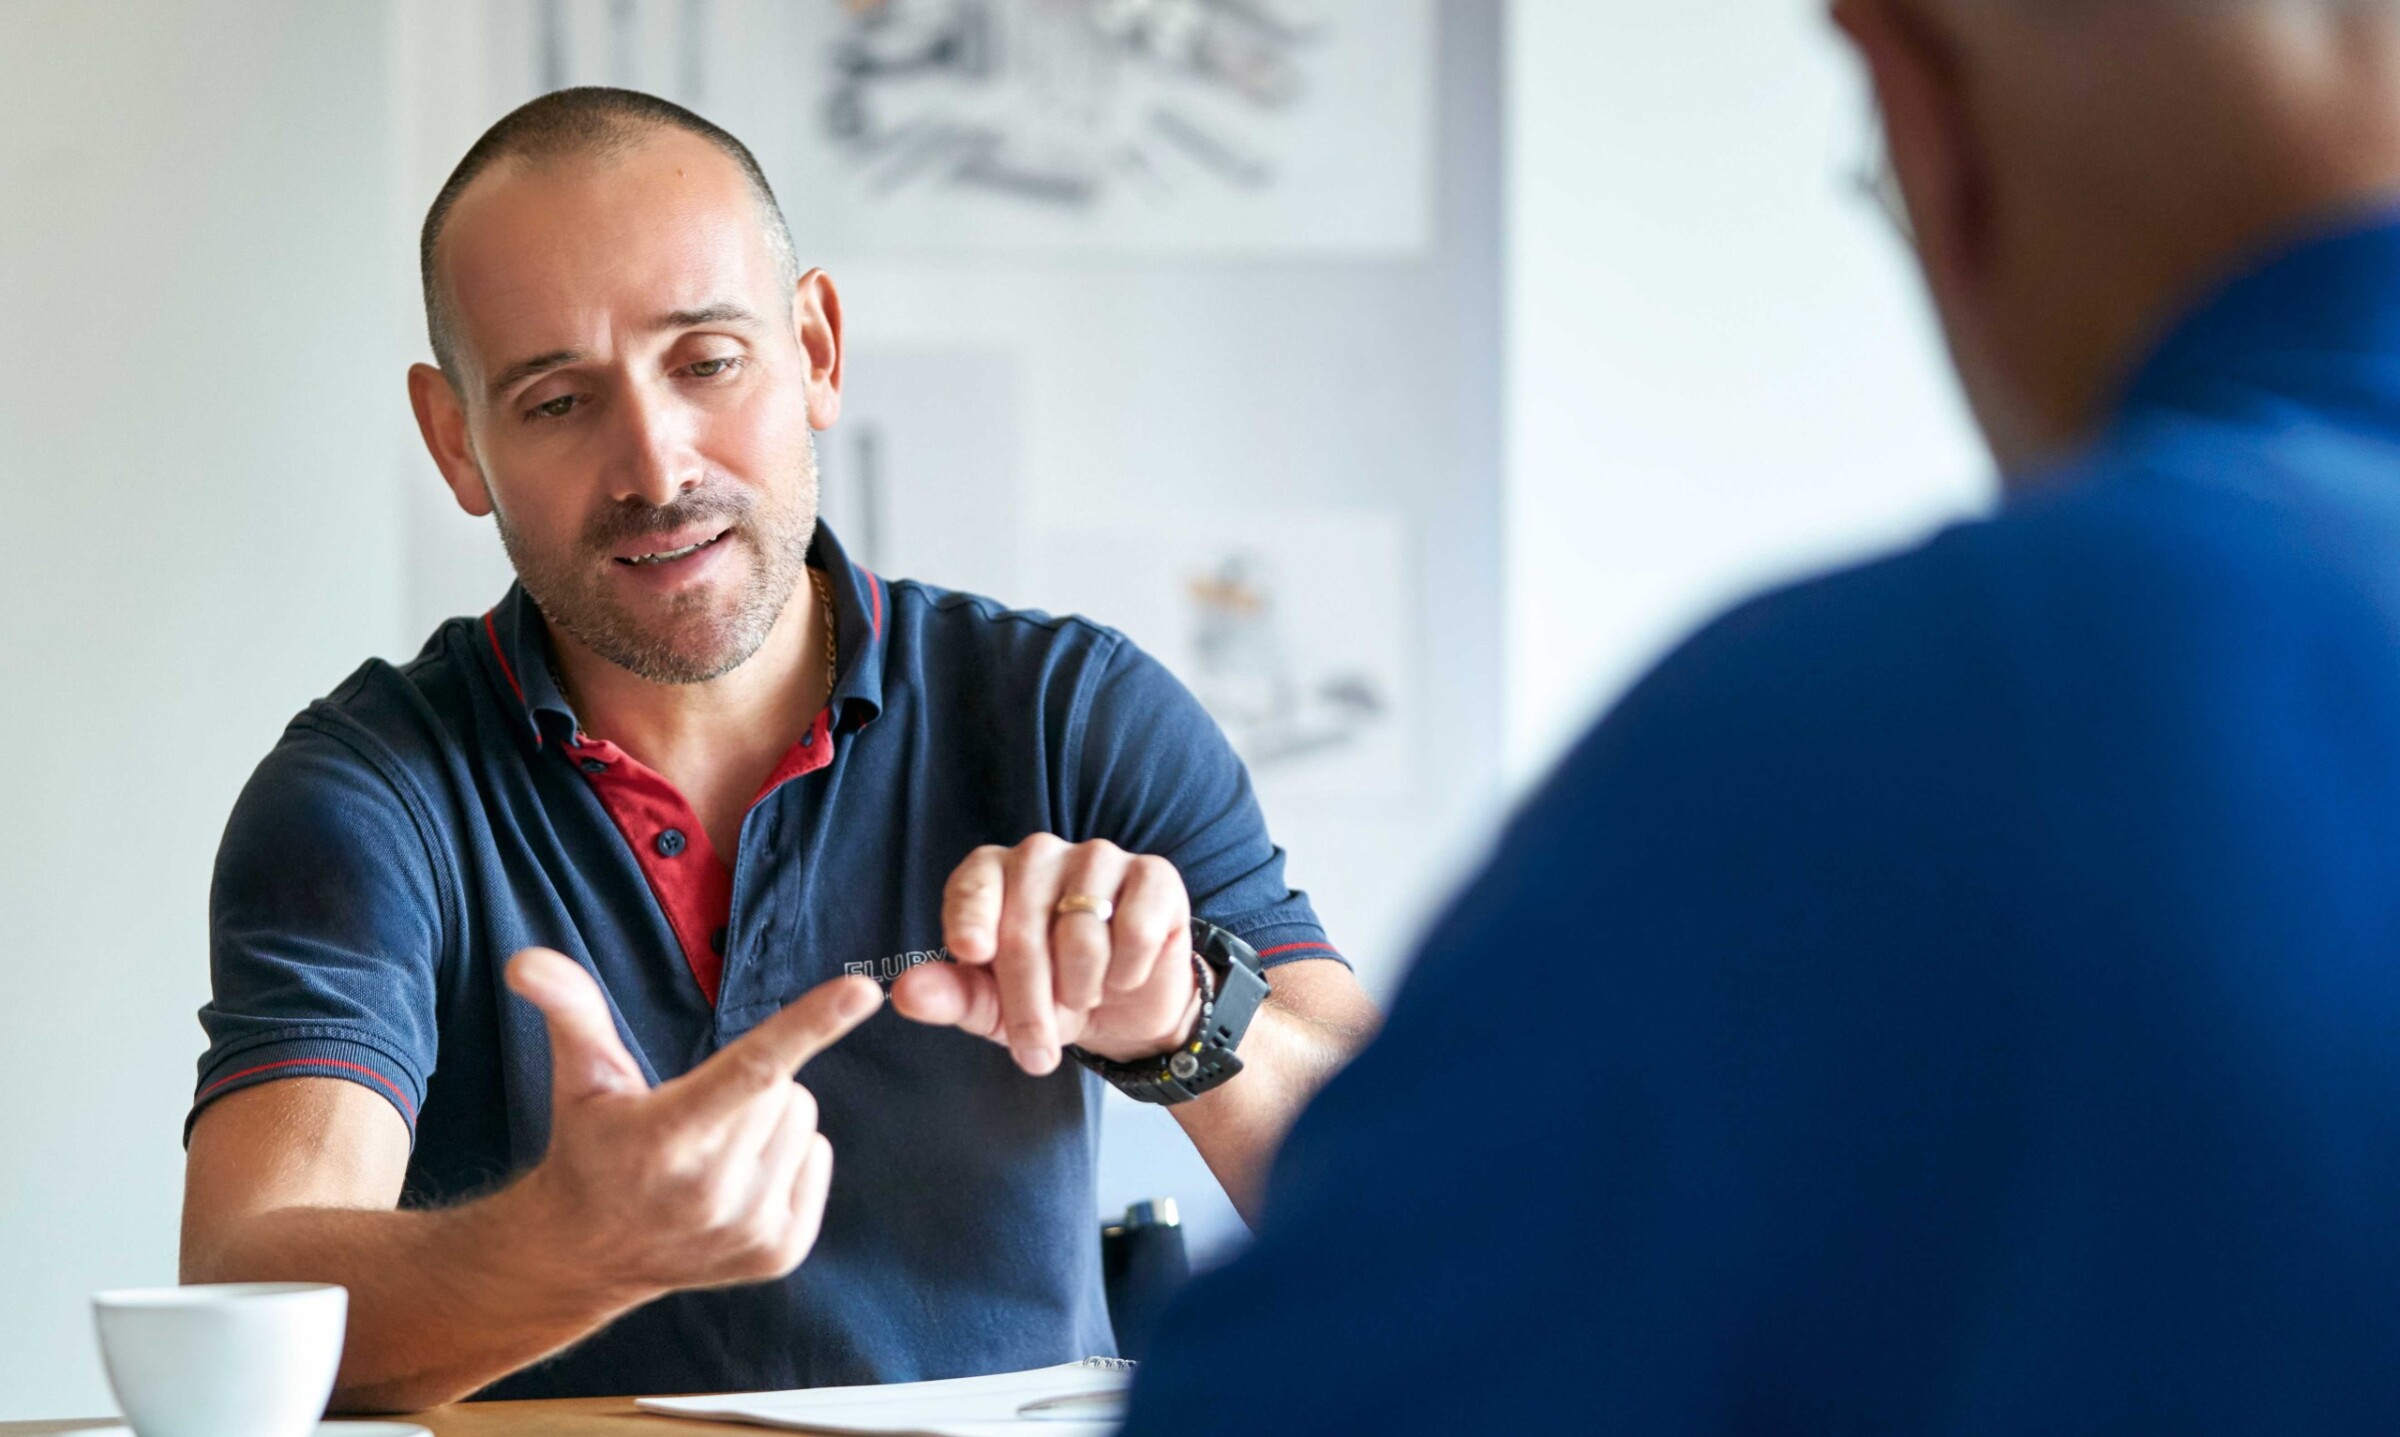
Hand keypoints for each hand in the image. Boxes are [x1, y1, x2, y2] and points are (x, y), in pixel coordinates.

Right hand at [501, 948, 881, 1299]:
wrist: (584, 1256)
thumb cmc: (589, 1148)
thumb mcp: (580, 1077)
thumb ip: (570, 1009)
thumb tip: (527, 959)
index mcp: (667, 1136)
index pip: (753, 1069)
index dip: (810, 1024)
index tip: (864, 991)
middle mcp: (712, 1190)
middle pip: (785, 1087)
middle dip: (751, 1086)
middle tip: (695, 1118)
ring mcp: (748, 1228)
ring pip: (805, 1121)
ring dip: (769, 1121)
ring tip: (710, 1151)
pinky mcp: (779, 1251)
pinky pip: (818, 1158)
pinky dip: (788, 1159)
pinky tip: (735, 1181)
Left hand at [891, 836, 1199, 1075]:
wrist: (1126, 1008)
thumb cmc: (1049, 997)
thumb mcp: (993, 1008)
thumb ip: (950, 995)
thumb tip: (903, 993)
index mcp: (993, 873)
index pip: (973, 886)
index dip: (970, 918)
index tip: (972, 953)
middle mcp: (1042, 854)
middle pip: (1025, 928)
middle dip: (1029, 1002)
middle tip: (1035, 1052)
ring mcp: (1100, 857)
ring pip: (1082, 931)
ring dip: (1082, 988)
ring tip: (1083, 999)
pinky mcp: (1154, 874)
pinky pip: (1136, 928)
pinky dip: (1127, 970)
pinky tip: (1124, 976)